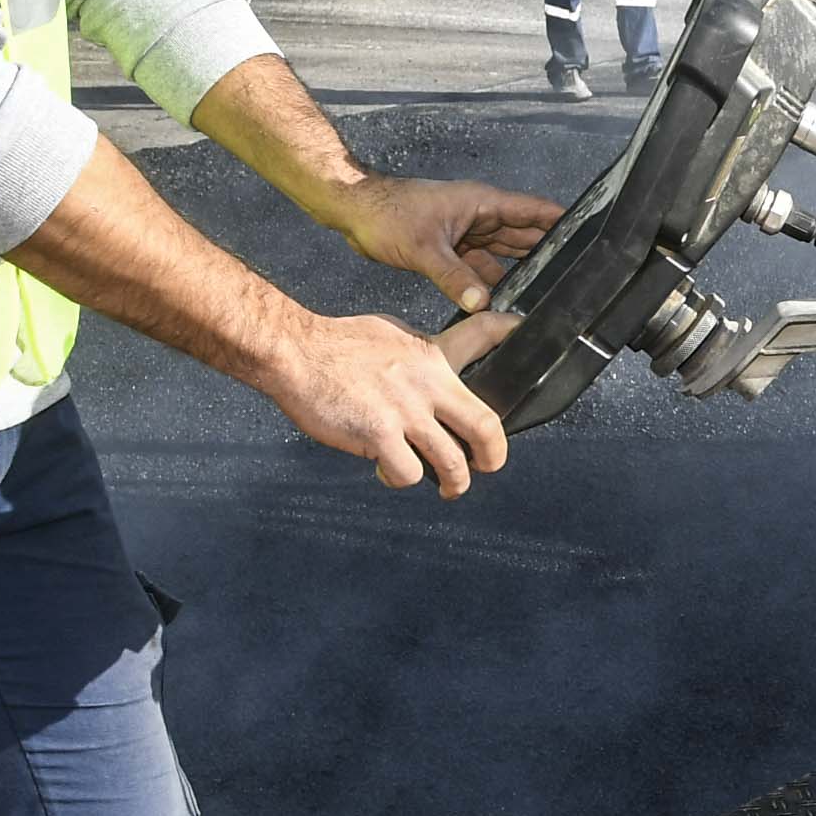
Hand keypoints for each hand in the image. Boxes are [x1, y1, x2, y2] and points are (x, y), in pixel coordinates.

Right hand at [265, 310, 514, 495]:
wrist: (294, 351)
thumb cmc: (334, 343)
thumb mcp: (389, 333)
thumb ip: (417, 356)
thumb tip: (429, 371)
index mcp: (430, 357)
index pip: (480, 336)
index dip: (508, 333)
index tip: (521, 330)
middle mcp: (426, 385)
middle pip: (484, 427)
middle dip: (493, 456)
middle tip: (487, 465)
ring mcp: (405, 412)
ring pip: (452, 463)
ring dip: (453, 482)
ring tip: (446, 485)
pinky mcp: (379, 435)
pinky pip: (407, 473)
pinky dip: (400, 479)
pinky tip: (387, 471)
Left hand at [323, 173, 563, 307]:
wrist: (354, 211)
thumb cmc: (387, 214)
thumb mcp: (424, 249)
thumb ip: (455, 278)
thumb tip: (482, 303)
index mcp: (482, 203)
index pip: (533, 210)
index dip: (561, 221)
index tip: (590, 234)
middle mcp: (479, 216)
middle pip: (523, 235)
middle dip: (545, 252)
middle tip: (571, 275)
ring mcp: (466, 231)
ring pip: (502, 253)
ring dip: (516, 271)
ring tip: (539, 294)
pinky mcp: (451, 248)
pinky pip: (479, 266)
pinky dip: (488, 282)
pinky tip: (498, 300)